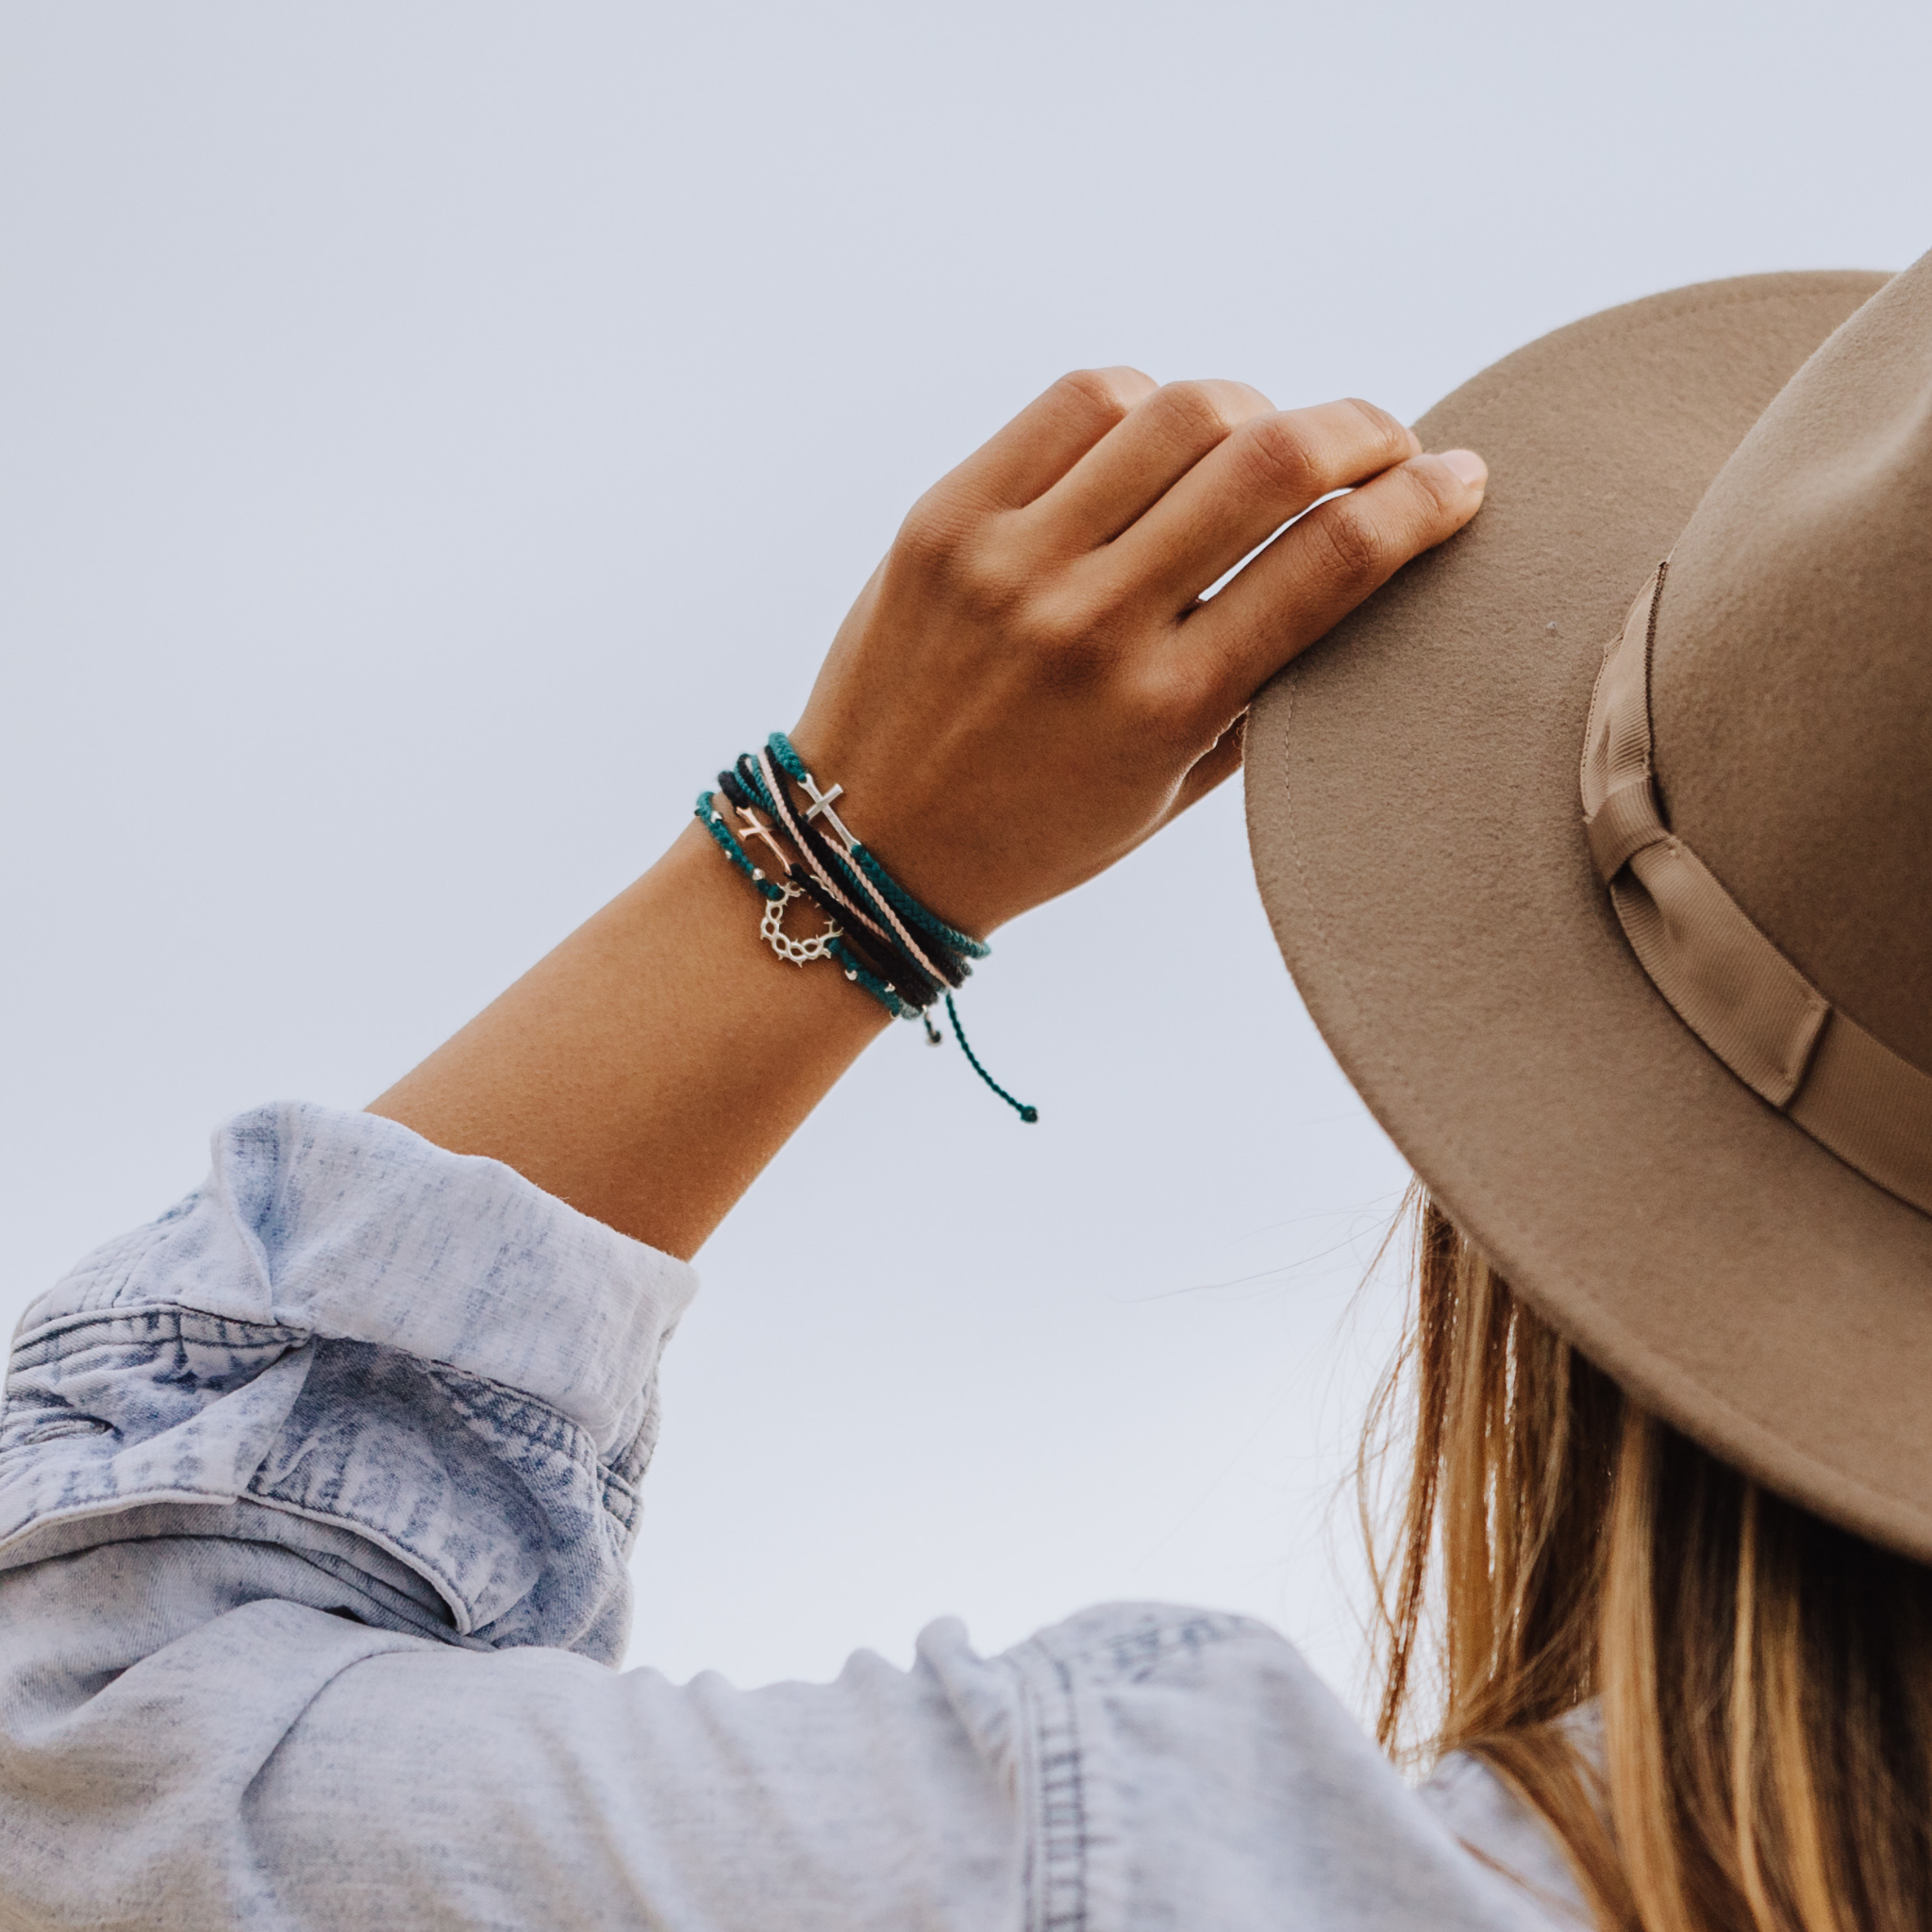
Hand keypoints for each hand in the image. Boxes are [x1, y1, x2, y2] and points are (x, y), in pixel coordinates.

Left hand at [374, 372, 1485, 1254]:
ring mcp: (1011, 558)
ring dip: (1256, 410)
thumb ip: (1262, 693)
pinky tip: (1160, 440)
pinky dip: (1147, 403)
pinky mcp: (947, 515)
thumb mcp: (1170, 795)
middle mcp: (1091, 621)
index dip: (1424, 500)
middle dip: (1364, 429)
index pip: (1334, 560)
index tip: (1461, 479)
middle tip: (1386, 443)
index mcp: (1164, 708)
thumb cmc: (1037, 834)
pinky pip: (1080, 402)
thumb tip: (1355, 574)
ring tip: (1267, 444)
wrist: (865, 845)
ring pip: (1181, 409)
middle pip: (1272, 458)